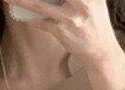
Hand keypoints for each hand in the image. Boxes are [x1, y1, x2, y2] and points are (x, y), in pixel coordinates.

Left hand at [3, 0, 122, 66]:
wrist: (101, 50)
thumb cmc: (95, 22)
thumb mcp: (95, 1)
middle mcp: (82, 2)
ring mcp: (71, 17)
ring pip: (40, 5)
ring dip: (22, 1)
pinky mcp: (63, 31)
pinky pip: (42, 23)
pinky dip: (31, 19)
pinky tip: (22, 15)